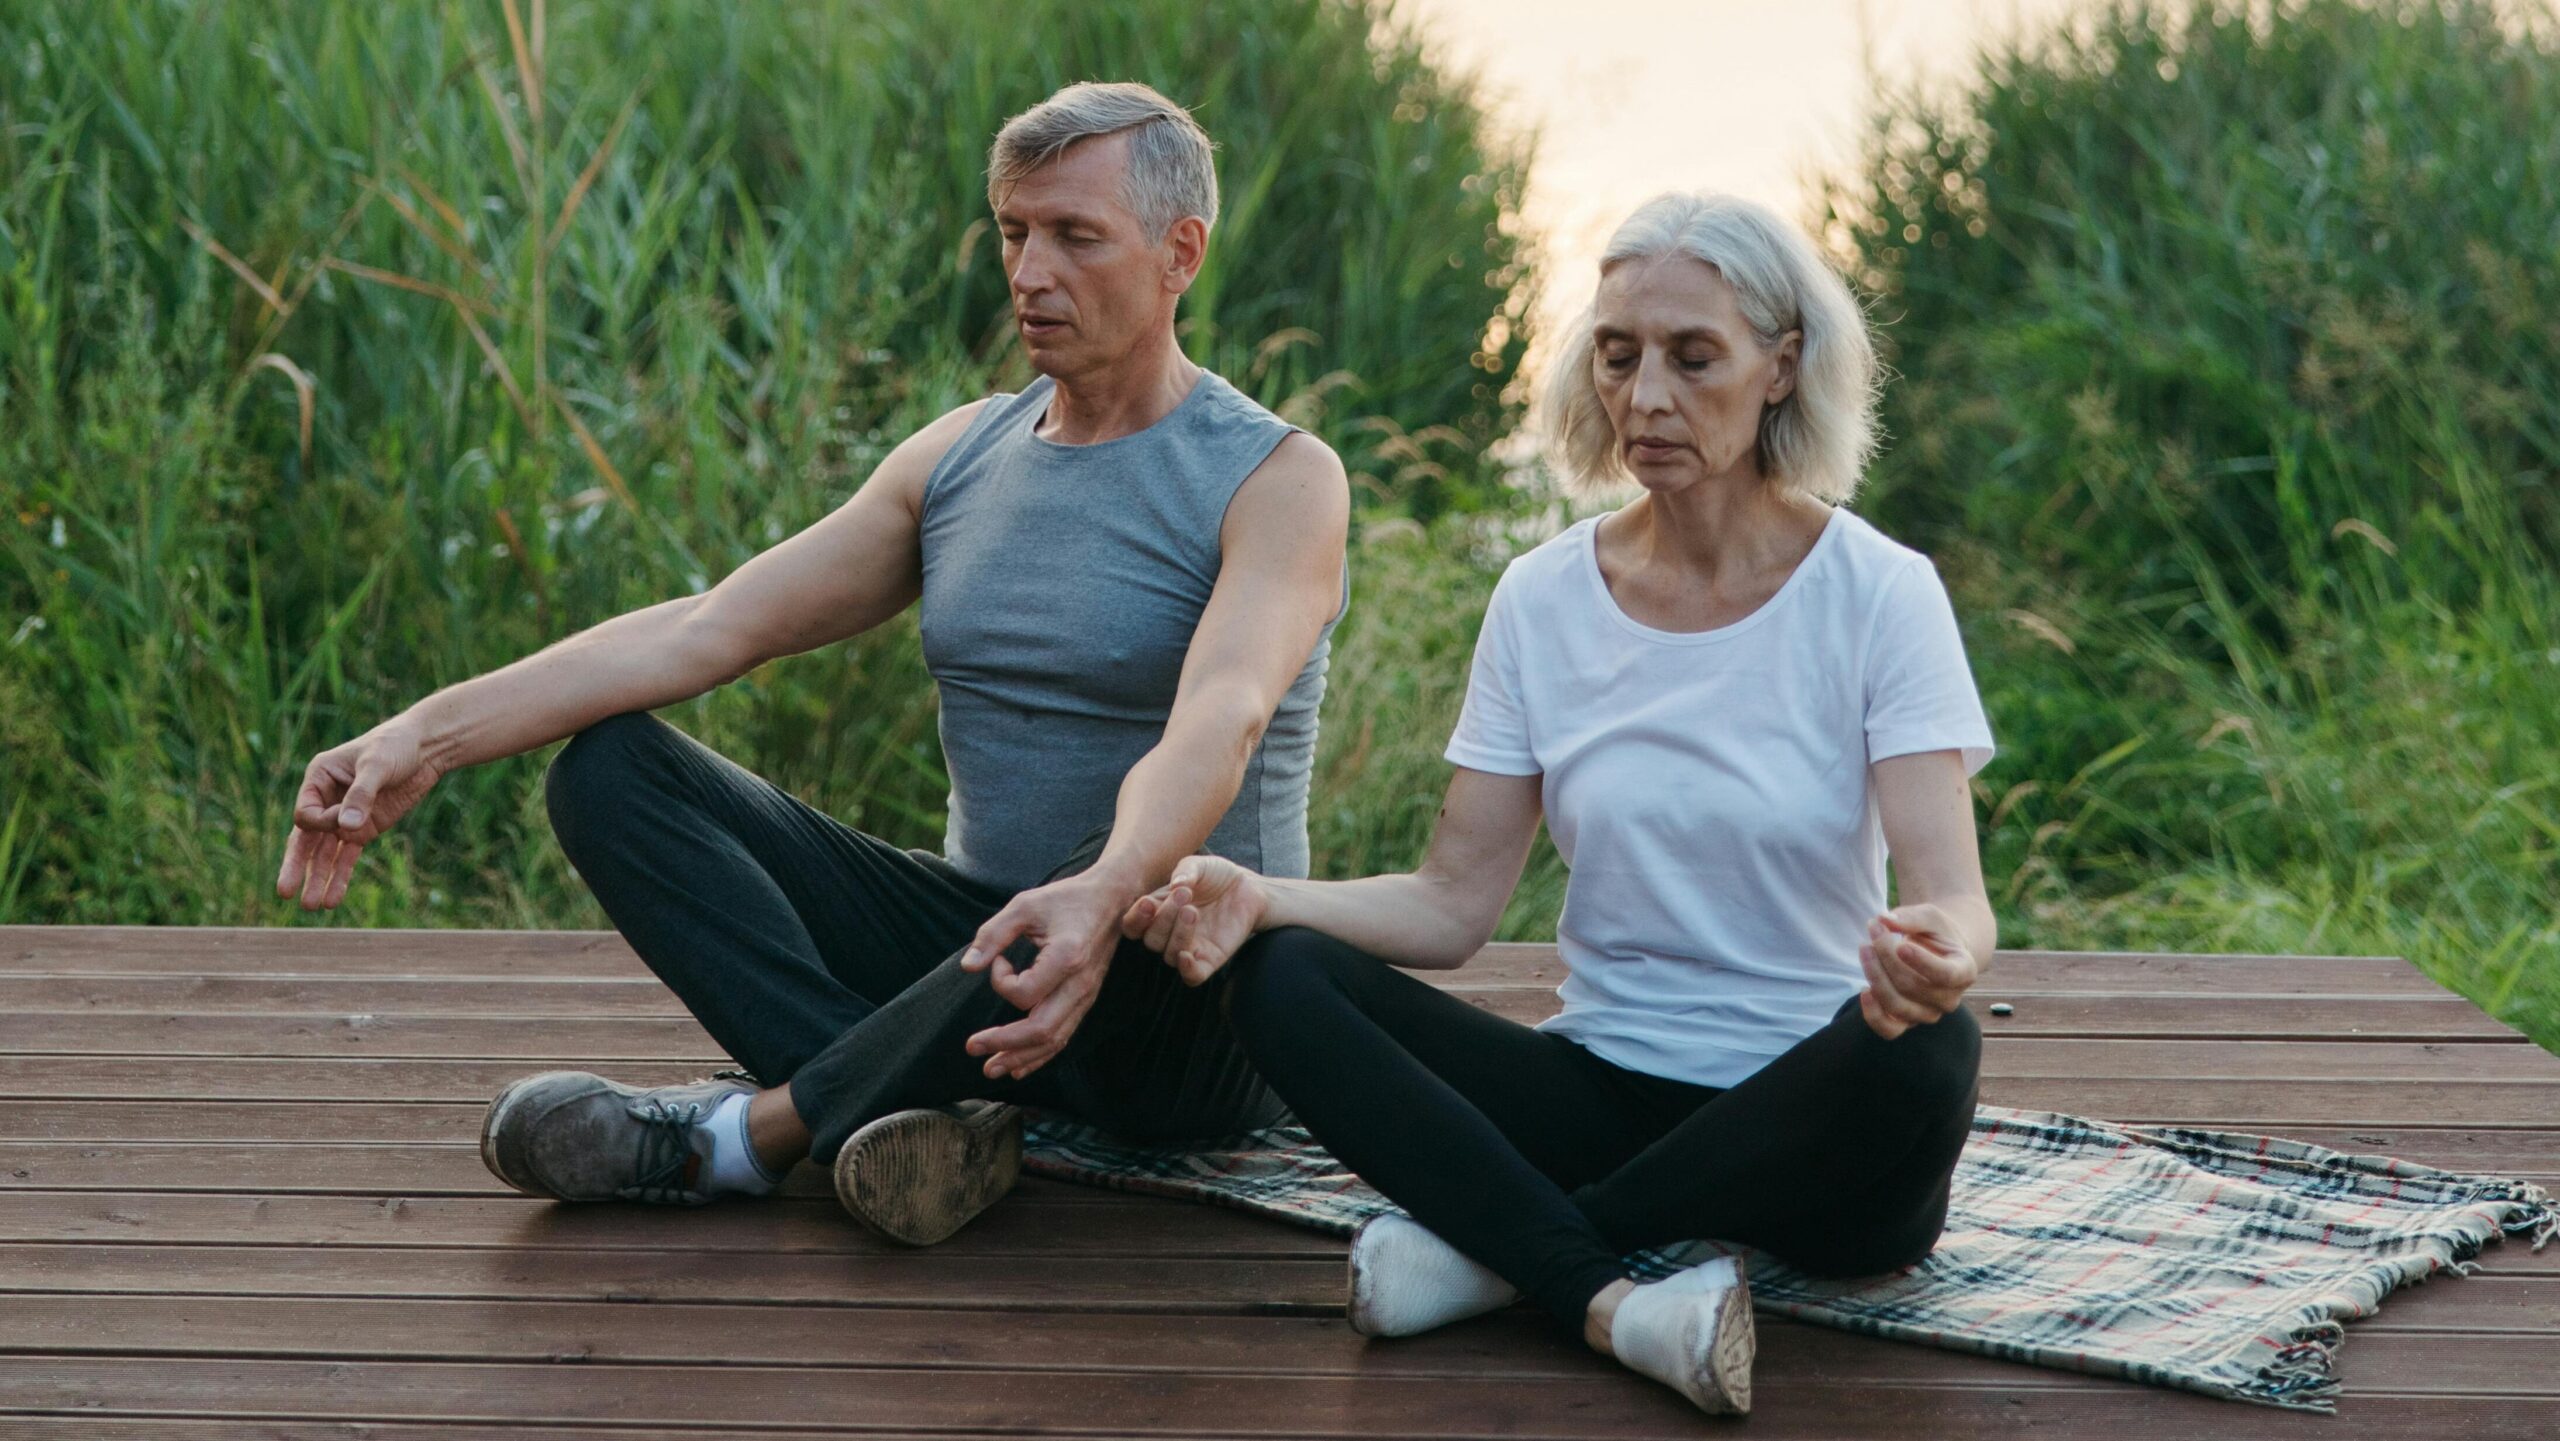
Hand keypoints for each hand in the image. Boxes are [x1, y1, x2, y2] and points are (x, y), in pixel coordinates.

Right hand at [277, 722, 443, 910]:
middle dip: (296, 866)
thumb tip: (347, 827)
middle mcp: (326, 800)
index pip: (306, 813)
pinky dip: (341, 876)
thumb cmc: (395, 746)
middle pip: (305, 838)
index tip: (345, 819)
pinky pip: (347, 856)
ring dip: (319, 879)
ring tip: (312, 907)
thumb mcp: (378, 765)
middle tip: (284, 893)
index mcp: (318, 778)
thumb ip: (362, 794)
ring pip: (325, 853)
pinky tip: (333, 899)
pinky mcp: (364, 829)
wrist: (426, 749)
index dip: (322, 823)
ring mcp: (345, 817)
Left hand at [959, 874, 1129, 1080]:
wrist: (1112, 900)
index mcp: (1067, 958)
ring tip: (991, 1069)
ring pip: (1054, 1040)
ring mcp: (1086, 996)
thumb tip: (968, 967)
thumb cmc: (1067, 899)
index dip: (1000, 980)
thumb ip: (993, 934)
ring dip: (1020, 1057)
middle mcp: (1080, 984)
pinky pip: (1064, 1035)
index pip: (1024, 992)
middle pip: (1041, 1030)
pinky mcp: (1085, 1000)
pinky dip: (1040, 1055)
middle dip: (1004, 1044)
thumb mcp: (1025, 905)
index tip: (998, 959)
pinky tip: (1020, 1067)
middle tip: (971, 1047)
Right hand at [1119, 854, 1268, 986]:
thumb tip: (1176, 884)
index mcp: (1157, 911)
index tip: (1148, 903)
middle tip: (1184, 894)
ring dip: (1178, 934)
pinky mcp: (1211, 959)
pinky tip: (1187, 955)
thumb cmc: (1216, 875)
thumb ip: (1186, 870)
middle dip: (1164, 917)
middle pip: (1152, 940)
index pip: (1133, 926)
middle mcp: (1169, 933)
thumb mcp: (1199, 865)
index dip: (1135, 918)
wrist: (1247, 886)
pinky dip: (1187, 970)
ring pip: (1169, 955)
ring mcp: (1189, 947)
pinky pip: (1192, 977)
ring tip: (1192, 910)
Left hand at [1857, 902, 1978, 1039]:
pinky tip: (1864, 989)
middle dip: (1886, 955)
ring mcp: (1929, 1014)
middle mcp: (1950, 999)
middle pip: (1912, 986)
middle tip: (1873, 928)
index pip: (1946, 975)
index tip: (1901, 944)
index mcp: (1964, 971)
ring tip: (1865, 948)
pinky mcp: (1908, 1022)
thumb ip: (1911, 918)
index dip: (1922, 962)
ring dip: (1875, 976)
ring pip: (1897, 1005)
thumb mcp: (1930, 917)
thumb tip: (1884, 919)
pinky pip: (1888, 1029)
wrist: (1937, 952)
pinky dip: (1873, 1013)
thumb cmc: (1935, 932)